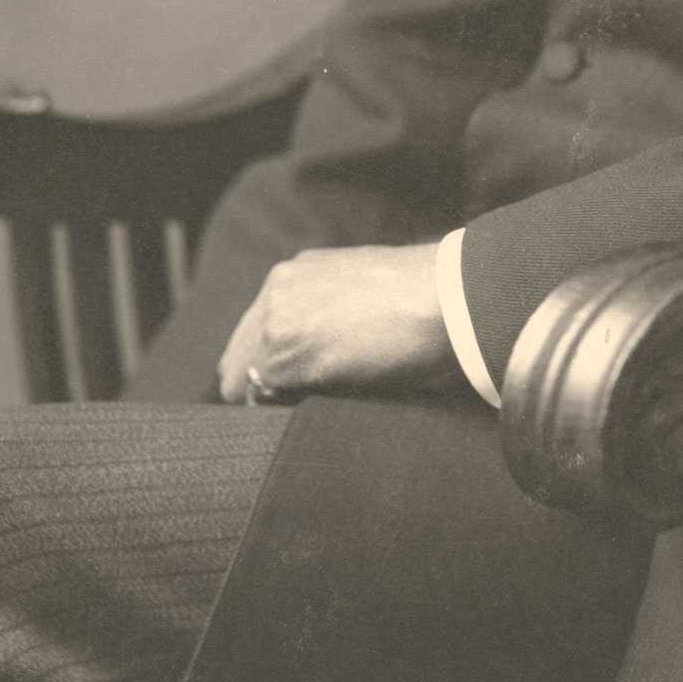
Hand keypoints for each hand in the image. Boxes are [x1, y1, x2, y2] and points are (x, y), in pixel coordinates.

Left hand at [216, 243, 457, 403]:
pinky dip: (287, 408)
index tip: (299, 385)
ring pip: (242, 385)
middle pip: (234, 362)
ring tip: (328, 395)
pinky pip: (263, 399)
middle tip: (308, 400)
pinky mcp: (282, 356)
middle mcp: (276, 290)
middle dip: (263, 388)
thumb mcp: (361, 288)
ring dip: (277, 399)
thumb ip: (325, 309)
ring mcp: (275, 322)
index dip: (272, 368)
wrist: (448, 294)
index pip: (253, 335)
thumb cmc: (424, 296)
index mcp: (295, 273)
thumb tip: (316, 347)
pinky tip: (330, 396)